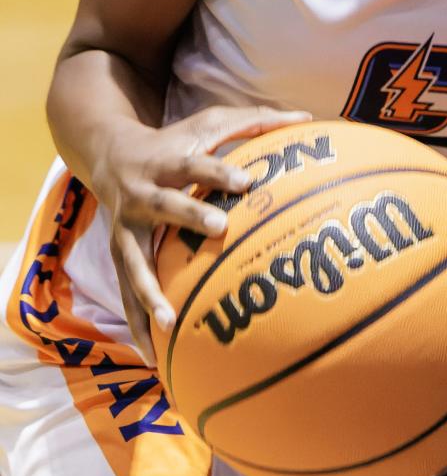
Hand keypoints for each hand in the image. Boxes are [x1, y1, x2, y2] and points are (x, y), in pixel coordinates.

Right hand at [91, 106, 311, 365]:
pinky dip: (138, 324)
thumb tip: (307, 116)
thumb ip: (255, 121)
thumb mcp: (209, 123)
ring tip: (169, 324)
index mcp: (169, 161)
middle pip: (166, 205)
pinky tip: (153, 359)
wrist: (109, 154)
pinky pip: (127, 293)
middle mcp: (144, 194)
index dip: (220, 171)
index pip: (196, 163)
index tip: (248, 181)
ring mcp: (126, 228)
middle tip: (219, 230)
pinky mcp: (119, 254)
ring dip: (149, 293)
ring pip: (134, 262)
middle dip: (189, 217)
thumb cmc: (175, 141)